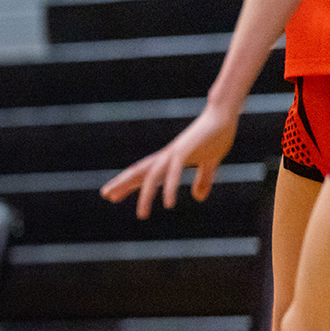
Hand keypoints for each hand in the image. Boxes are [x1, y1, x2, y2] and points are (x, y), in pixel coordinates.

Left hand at [100, 101, 240, 217]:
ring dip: (145, 195)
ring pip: (152, 176)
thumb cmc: (216, 136)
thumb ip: (203, 179)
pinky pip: (173, 174)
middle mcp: (166, 156)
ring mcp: (174, 154)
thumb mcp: (210, 163)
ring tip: (142, 215)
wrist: (223, 115)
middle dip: (122, 184)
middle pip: (139, 172)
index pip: (142, 173)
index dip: (127, 184)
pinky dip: (169, 189)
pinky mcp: (185, 152)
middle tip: (105, 195)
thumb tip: (198, 197)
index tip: (111, 195)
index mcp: (169, 159)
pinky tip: (168, 204)